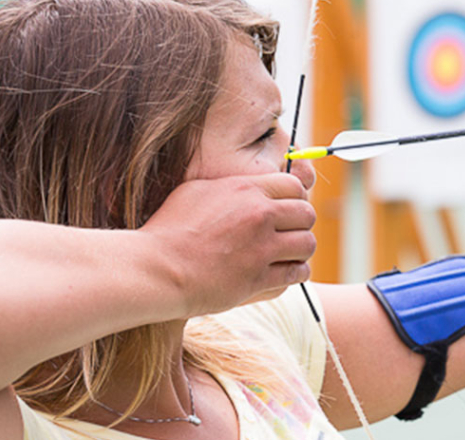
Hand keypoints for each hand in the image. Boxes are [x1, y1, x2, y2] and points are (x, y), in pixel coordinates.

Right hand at [140, 173, 316, 316]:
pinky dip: (295, 273)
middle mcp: (259, 215)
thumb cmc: (169, 230)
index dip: (294, 198)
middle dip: (300, 224)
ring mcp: (261, 248)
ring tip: (288, 255)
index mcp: (245, 190)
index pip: (295, 186)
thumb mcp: (196, 192)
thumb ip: (230, 186)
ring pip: (307, 244)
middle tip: (288, 234)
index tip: (286, 210)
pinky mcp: (259, 278)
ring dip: (300, 250)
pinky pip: (297, 273)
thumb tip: (249, 185)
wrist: (156, 269)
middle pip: (307, 214)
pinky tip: (283, 272)